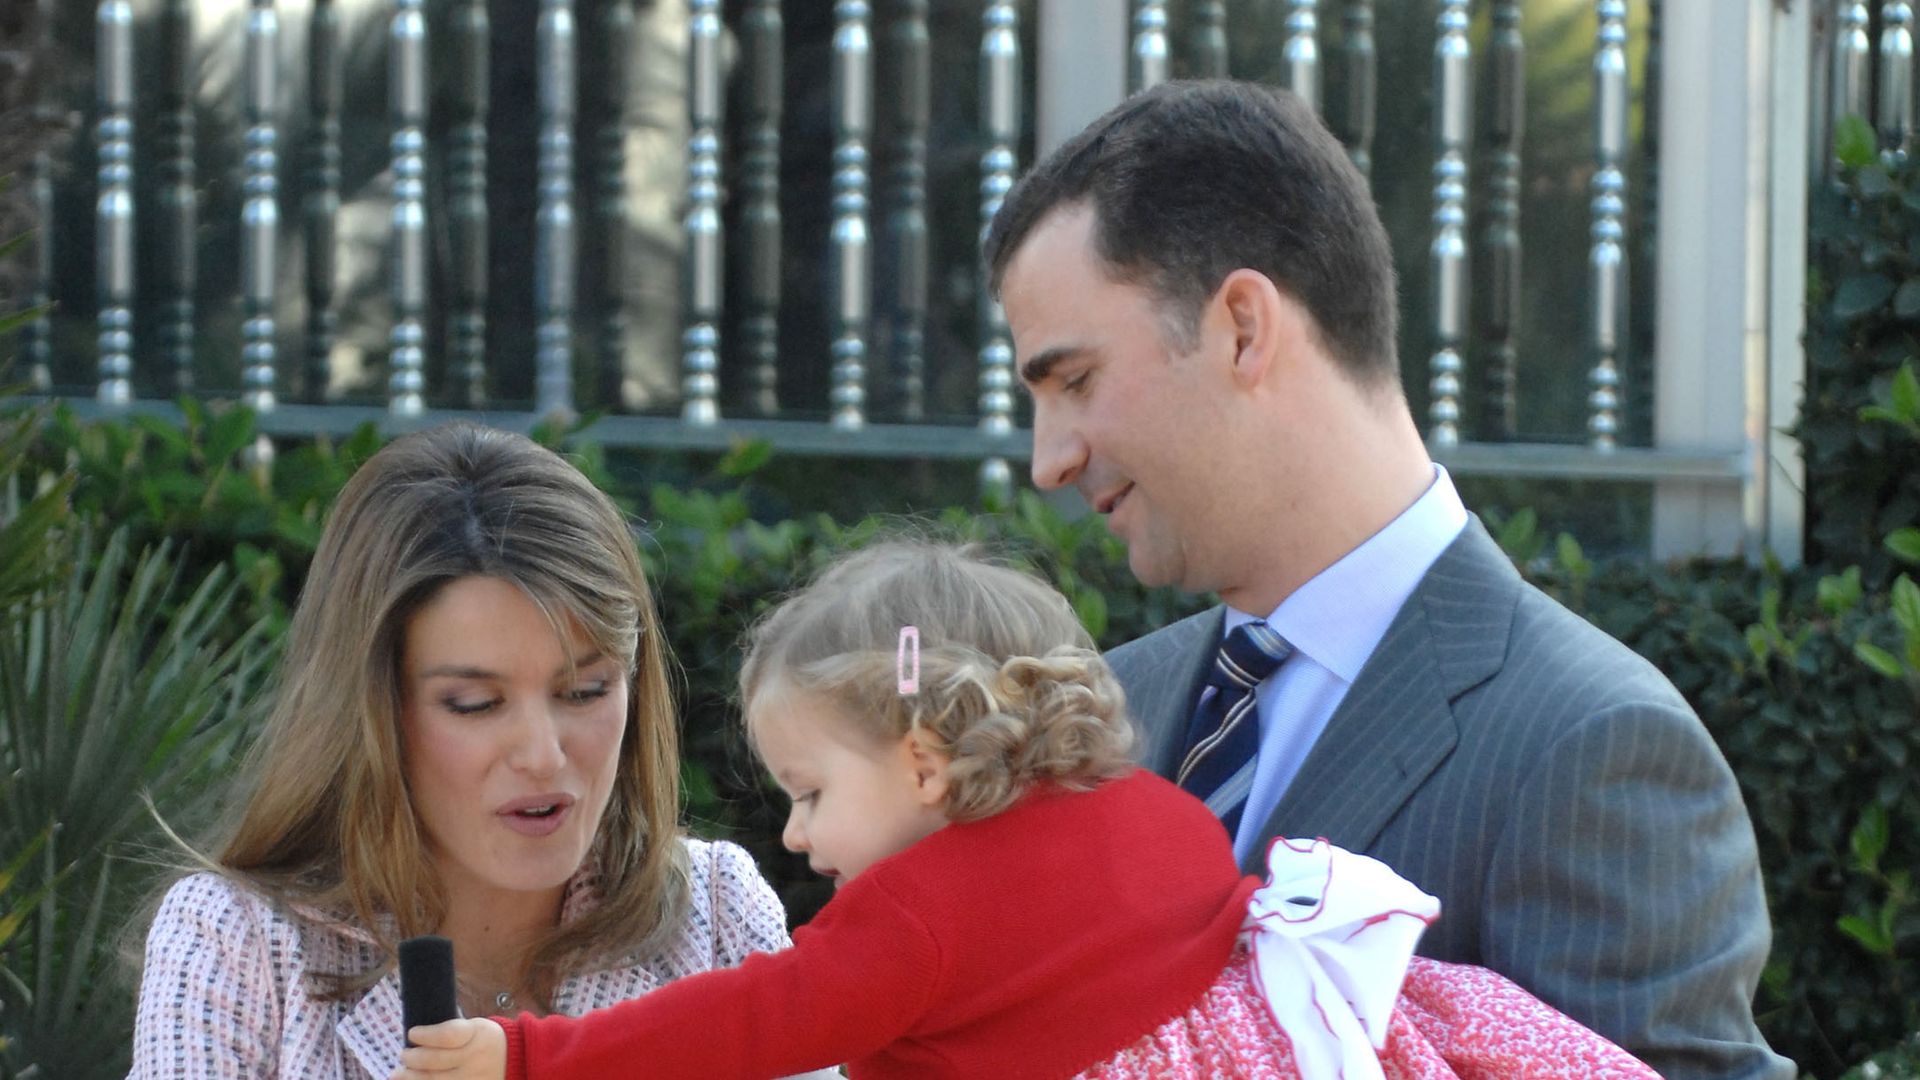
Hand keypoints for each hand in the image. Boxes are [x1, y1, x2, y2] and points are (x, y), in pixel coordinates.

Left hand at [389, 1017, 506, 1079]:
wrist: (516, 1060)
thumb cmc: (486, 1040)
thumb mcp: (475, 1026)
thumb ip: (449, 1032)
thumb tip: (414, 1038)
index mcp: (477, 1034)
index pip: (447, 1035)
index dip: (426, 1035)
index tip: (412, 1033)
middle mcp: (475, 1058)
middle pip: (435, 1060)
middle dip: (412, 1057)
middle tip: (404, 1054)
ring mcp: (473, 1078)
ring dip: (412, 1076)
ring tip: (400, 1072)